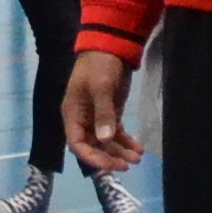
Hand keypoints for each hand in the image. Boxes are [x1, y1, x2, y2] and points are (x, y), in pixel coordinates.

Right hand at [67, 49, 142, 172]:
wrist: (111, 47)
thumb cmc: (99, 66)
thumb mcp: (100, 87)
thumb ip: (103, 113)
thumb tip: (105, 139)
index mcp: (73, 114)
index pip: (77, 143)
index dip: (91, 157)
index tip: (108, 165)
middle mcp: (83, 120)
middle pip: (93, 147)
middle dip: (109, 157)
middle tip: (127, 164)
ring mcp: (97, 119)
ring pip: (106, 143)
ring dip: (120, 152)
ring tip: (137, 158)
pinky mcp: (111, 115)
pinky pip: (117, 134)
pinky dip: (127, 142)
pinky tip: (139, 148)